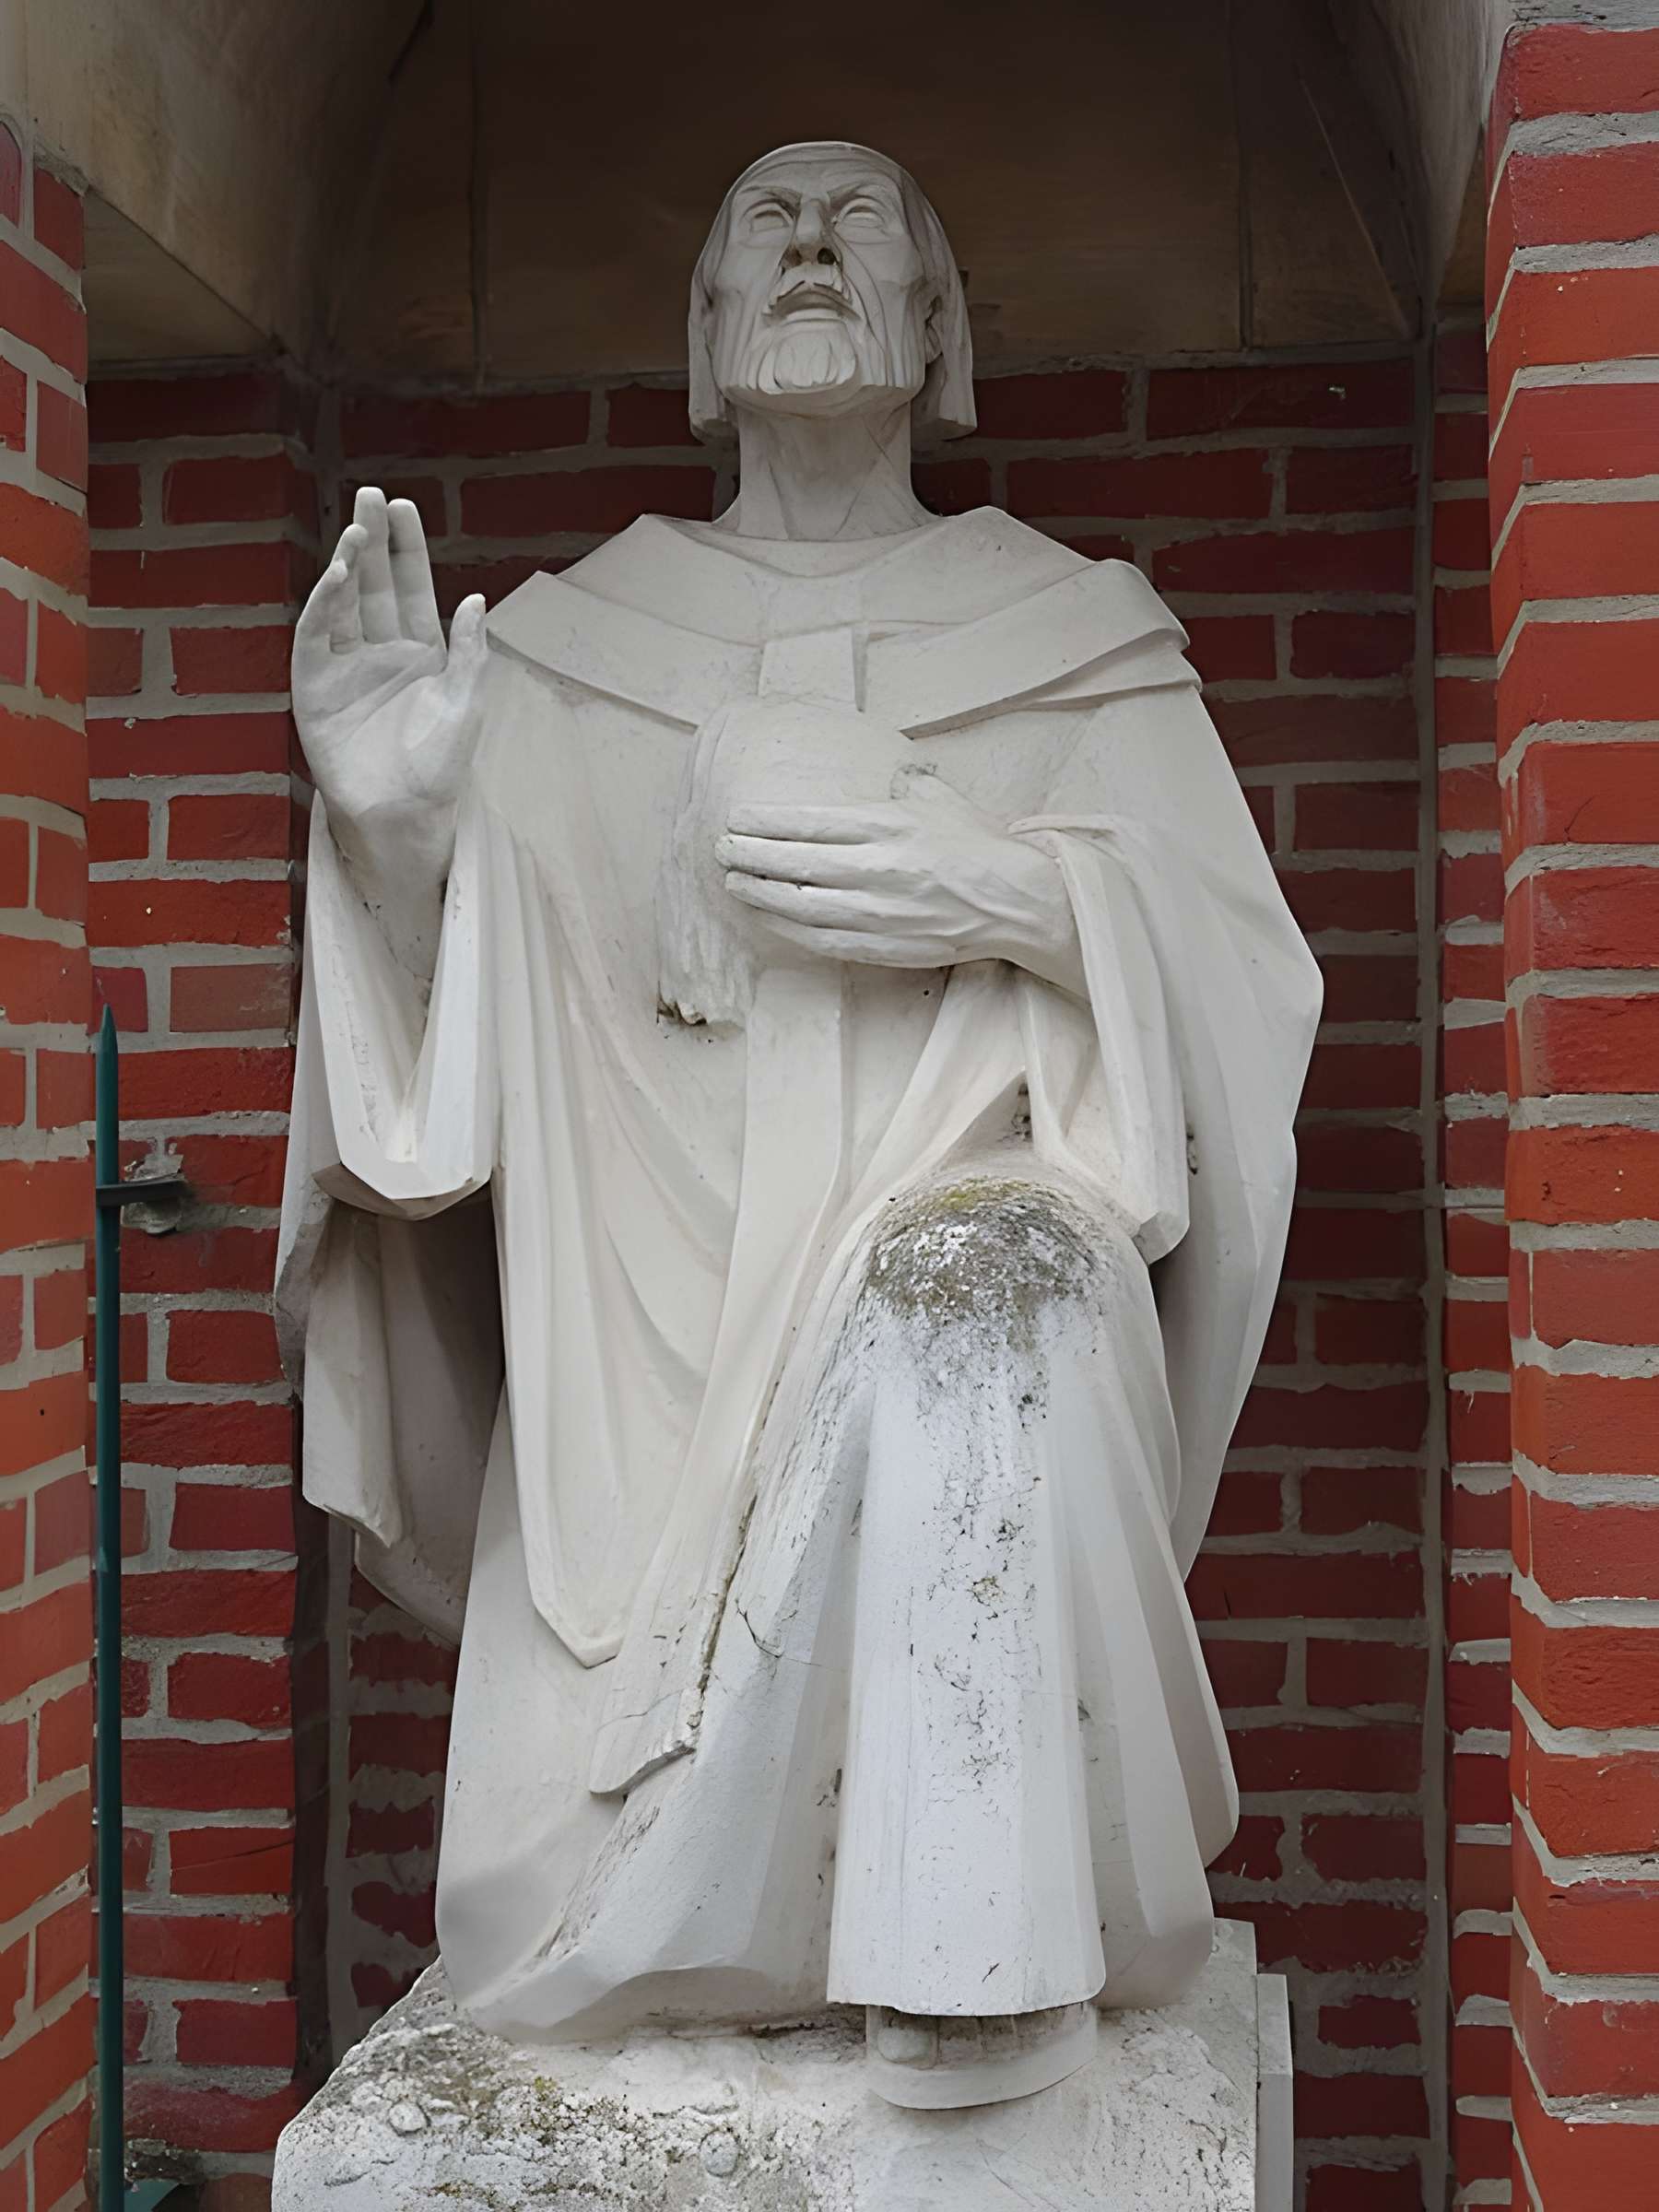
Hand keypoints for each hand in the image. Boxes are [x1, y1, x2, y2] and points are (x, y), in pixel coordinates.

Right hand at [292, 488, 487, 976]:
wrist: (403, 817)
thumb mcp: (466, 706)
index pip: (412, 588)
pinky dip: (322, 606)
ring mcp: (345, 668)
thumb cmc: (439, 769)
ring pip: (344, 603)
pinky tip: (335, 577)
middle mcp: (380, 652)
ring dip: (348, 566)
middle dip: (372, 540)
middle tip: (369, 495)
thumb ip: (470, 653)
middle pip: (375, 585)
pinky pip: (315, 637)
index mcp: (422, 653)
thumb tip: (476, 599)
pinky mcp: (313, 689)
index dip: (407, 549)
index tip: (403, 507)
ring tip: (354, 528)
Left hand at [716, 769, 1083, 992]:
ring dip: (761, 891)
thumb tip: (887, 772)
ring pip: (801, 903)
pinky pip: (823, 938)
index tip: (738, 817)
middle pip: (795, 861)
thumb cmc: (979, 847)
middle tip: (722, 847)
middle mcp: (877, 867)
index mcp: (888, 825)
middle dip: (750, 854)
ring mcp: (878, 910)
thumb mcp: (941, 800)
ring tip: (733, 881)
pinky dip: (788, 928)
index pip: (811, 822)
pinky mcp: (883, 944)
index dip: (767, 821)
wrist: (1017, 902)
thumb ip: (905, 786)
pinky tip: (767, 917)